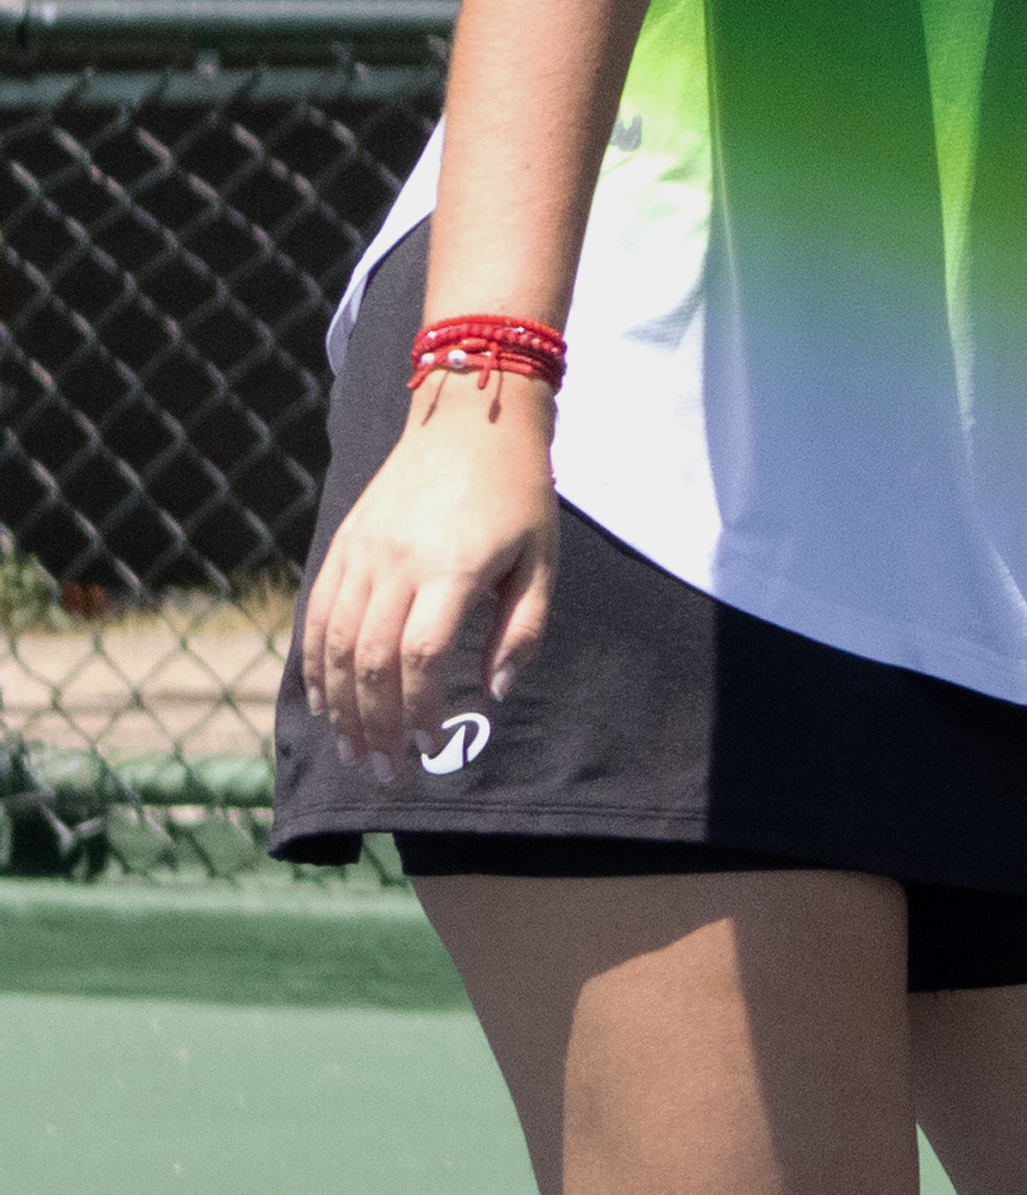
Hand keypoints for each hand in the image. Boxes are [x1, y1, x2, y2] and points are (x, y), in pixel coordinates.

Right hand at [299, 380, 561, 770]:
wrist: (469, 422)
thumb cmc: (517, 495)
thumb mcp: (542, 559)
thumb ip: (522, 629)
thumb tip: (496, 693)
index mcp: (453, 568)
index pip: (421, 657)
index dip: (421, 712)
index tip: (434, 748)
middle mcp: (396, 563)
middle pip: (370, 661)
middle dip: (375, 725)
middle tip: (385, 771)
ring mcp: (361, 554)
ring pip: (334, 645)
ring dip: (340, 706)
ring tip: (353, 751)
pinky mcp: (342, 546)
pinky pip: (317, 616)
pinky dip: (315, 666)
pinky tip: (326, 702)